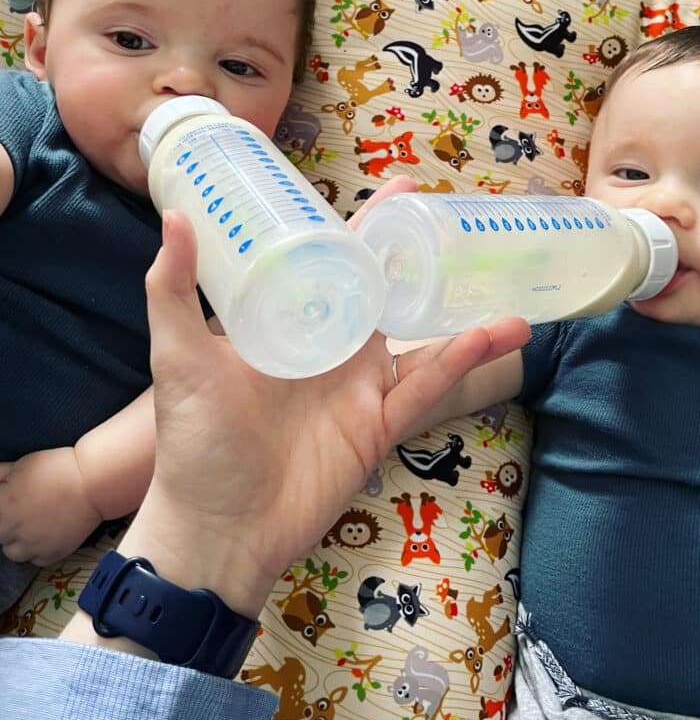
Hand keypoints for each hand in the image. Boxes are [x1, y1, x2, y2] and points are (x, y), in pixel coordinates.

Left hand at [0, 448, 101, 564]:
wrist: (94, 484)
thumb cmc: (62, 471)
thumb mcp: (23, 464)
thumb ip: (1, 475)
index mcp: (2, 505)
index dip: (3, 504)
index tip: (9, 501)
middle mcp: (13, 529)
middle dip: (6, 522)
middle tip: (22, 510)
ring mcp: (32, 545)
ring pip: (12, 552)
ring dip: (18, 540)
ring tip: (33, 524)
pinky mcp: (51, 554)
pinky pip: (36, 560)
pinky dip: (39, 550)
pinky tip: (47, 533)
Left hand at [119, 209, 529, 617]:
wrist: (216, 529)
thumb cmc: (194, 444)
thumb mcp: (179, 358)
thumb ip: (174, 290)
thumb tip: (178, 216)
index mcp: (293, 324)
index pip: (337, 263)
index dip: (370, 226)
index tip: (405, 191)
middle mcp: (332, 351)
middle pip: (390, 295)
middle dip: (426, 261)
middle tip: (465, 225)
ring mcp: (359, 389)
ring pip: (422, 344)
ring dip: (465, 320)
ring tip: (506, 292)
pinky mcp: (377, 428)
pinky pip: (424, 391)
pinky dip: (458, 365)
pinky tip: (490, 338)